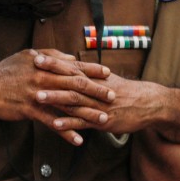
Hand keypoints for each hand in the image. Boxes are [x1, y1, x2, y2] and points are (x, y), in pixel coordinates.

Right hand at [0, 49, 113, 145]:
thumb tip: (71, 58)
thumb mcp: (28, 56)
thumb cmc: (6, 71)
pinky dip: (66, 131)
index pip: (74, 66)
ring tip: (103, 120)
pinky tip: (78, 140)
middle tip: (113, 96)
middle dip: (97, 91)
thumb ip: (51, 56)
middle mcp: (45, 78)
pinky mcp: (30, 110)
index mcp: (46, 64)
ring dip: (87, 113)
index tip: (109, 73)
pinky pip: (52, 122)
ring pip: (68, 104)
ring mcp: (38, 94)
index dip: (92, 69)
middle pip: (76, 84)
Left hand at [38, 70, 161, 135]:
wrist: (148, 103)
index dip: (53, 61)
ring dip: (54, 98)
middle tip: (31, 71)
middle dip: (49, 75)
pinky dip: (68, 123)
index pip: (71, 66)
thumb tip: (70, 66)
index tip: (36, 55)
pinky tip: (54, 124)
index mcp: (94, 77)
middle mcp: (94, 88)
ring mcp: (97, 105)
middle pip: (69, 80)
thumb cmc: (125, 91)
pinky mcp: (102, 121)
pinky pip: (82, 122)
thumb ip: (88, 74)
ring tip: (36, 97)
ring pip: (73, 100)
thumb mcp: (106, 79)